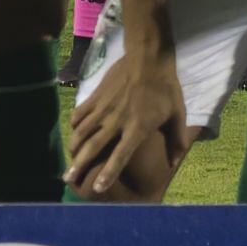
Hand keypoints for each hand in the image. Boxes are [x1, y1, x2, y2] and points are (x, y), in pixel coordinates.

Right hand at [67, 6, 180, 198]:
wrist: (148, 58)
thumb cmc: (165, 88)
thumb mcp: (178, 113)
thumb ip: (176, 139)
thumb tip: (175, 162)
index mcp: (137, 128)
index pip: (120, 156)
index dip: (108, 173)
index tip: (97, 188)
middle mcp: (117, 121)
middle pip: (94, 146)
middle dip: (80, 165)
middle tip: (68, 179)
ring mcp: (104, 108)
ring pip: (83, 131)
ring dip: (74, 148)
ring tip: (68, 161)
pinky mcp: (96, 96)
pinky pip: (81, 113)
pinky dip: (75, 124)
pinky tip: (73, 131)